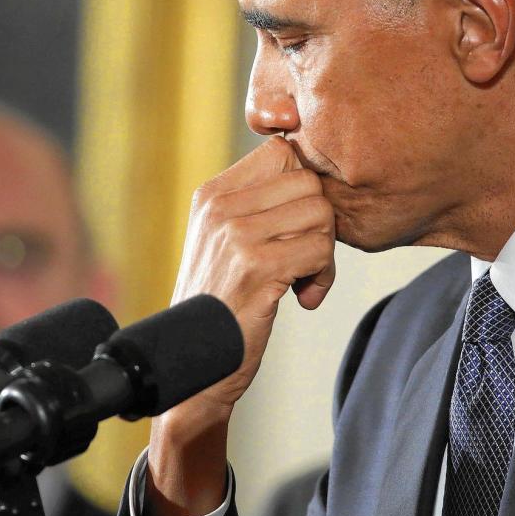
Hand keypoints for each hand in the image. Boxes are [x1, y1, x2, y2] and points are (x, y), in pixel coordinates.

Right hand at [170, 135, 336, 409]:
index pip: (282, 151)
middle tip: (305, 258)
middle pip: (308, 181)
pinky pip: (320, 250)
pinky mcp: (257, 267)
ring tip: (302, 279)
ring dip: (324, 251)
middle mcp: (219, 207)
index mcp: (212, 194)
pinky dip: (322, 278)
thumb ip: (257, 207)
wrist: (190, 364)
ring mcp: (236, 235)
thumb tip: (312, 176)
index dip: (303, 186)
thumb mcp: (223, 242)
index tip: (295, 224)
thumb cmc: (219, 305)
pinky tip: (303, 298)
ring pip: (320, 212)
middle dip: (320, 221)